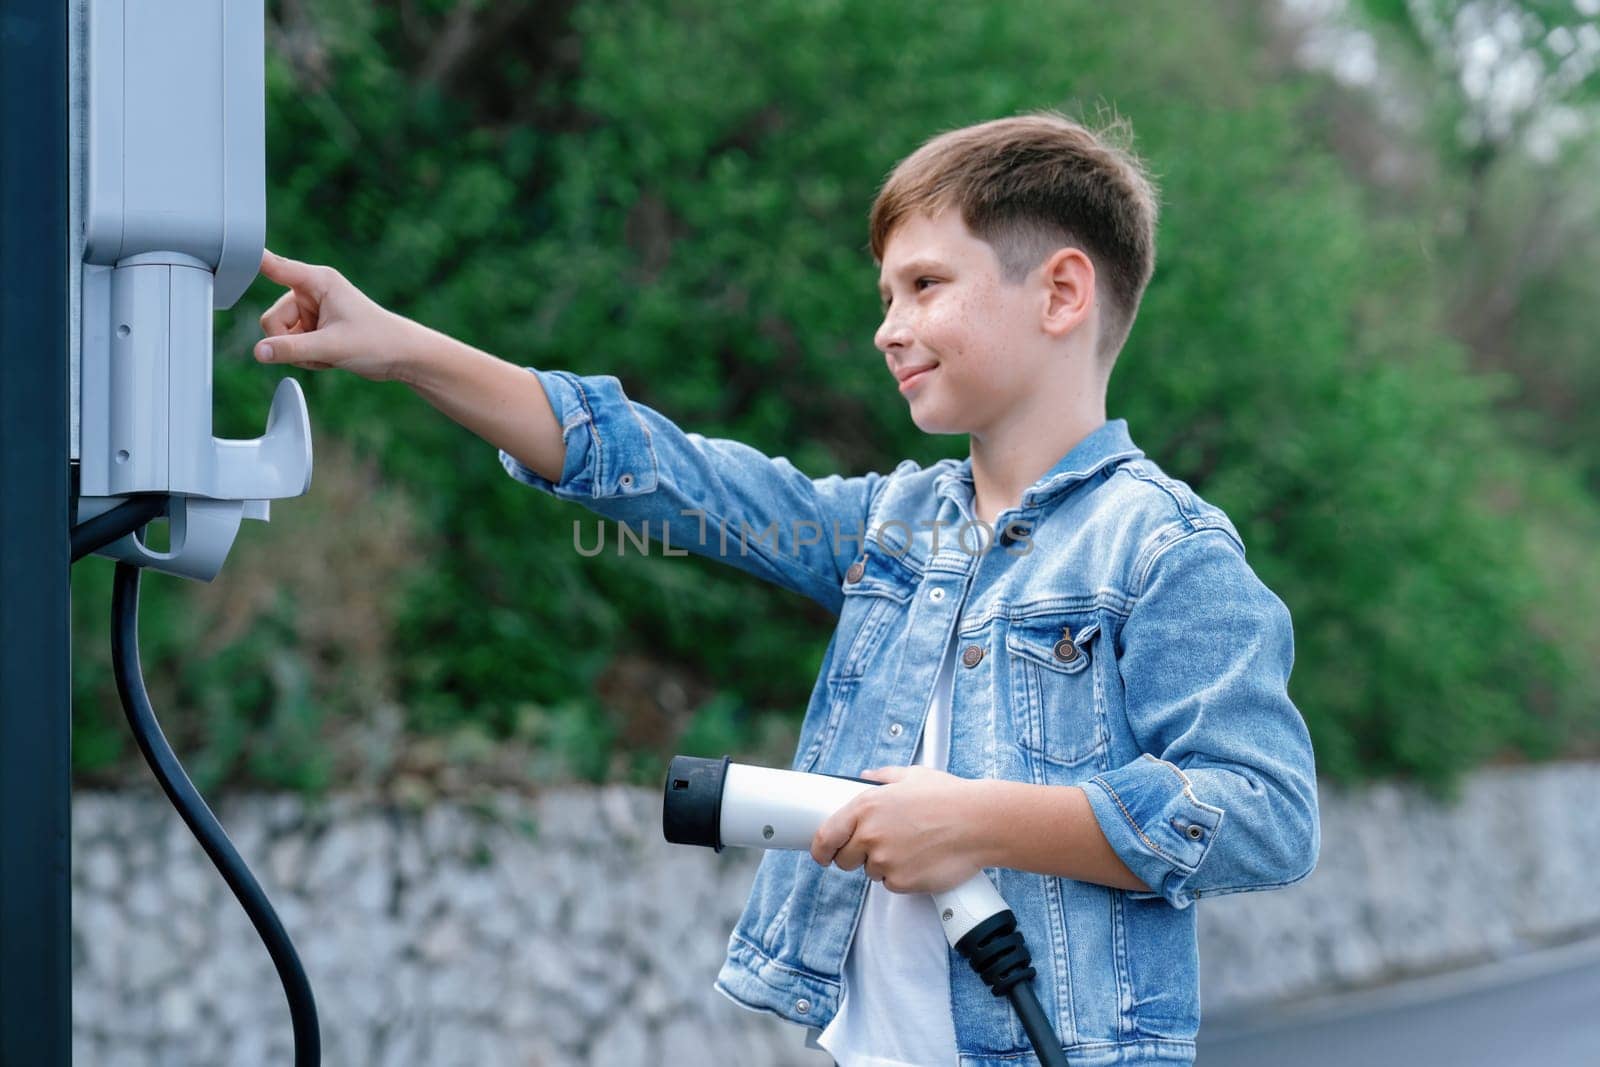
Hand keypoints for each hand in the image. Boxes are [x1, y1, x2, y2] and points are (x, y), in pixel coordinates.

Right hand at [255, 248, 421, 382]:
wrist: (402, 357)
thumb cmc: (378, 342)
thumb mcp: (331, 347)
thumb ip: (292, 349)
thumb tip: (258, 352)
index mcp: (318, 281)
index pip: (274, 267)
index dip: (250, 260)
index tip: (225, 245)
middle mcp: (310, 292)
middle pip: (271, 320)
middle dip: (290, 342)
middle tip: (319, 350)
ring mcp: (311, 311)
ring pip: (280, 336)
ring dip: (300, 352)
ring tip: (330, 353)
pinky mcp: (314, 327)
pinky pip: (292, 346)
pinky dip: (307, 357)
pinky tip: (330, 357)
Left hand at [809, 766, 986, 893]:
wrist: (979, 823)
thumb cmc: (949, 797)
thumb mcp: (913, 776)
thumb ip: (883, 777)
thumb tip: (865, 776)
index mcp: (865, 806)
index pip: (825, 836)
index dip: (820, 850)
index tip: (823, 855)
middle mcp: (869, 834)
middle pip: (845, 859)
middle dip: (857, 856)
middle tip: (882, 846)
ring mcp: (884, 860)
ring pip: (871, 872)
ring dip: (884, 865)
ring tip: (912, 847)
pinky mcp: (901, 881)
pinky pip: (892, 884)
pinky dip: (903, 877)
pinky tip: (921, 860)